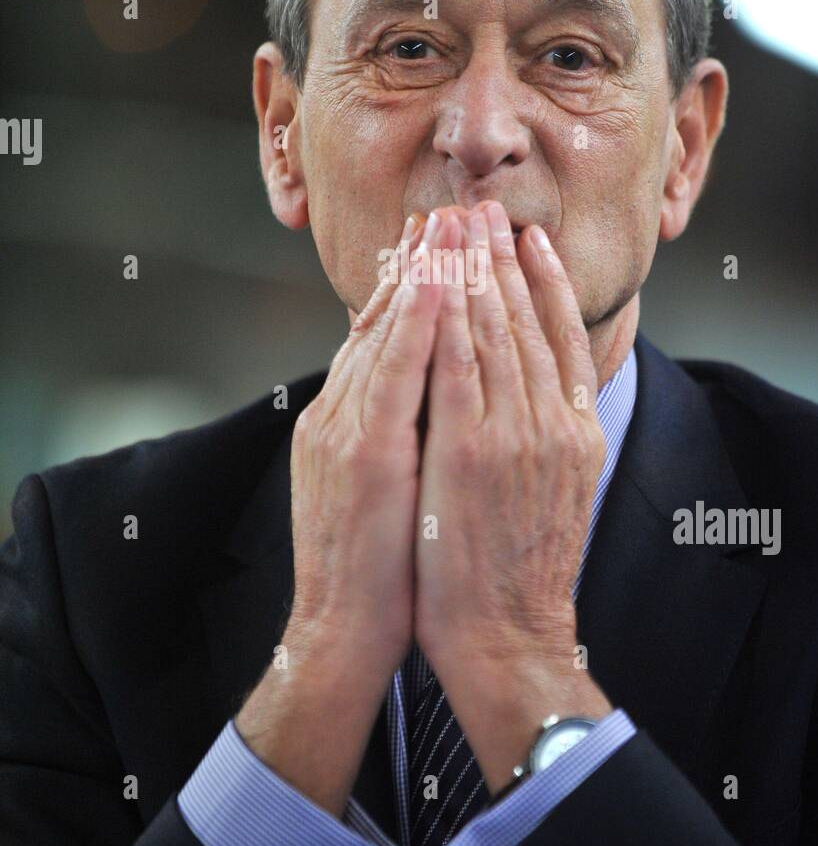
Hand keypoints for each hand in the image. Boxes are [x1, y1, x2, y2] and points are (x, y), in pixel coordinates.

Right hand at [286, 209, 444, 677]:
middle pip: (382, 323)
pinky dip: (416, 323)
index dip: (410, 285)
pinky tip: (438, 283)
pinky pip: (396, 374)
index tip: (438, 241)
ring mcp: (347, 431)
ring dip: (422, 274)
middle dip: (418, 263)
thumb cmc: (375, 571)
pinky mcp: (365, 456)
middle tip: (448, 209)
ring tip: (451, 221)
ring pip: (388, 334)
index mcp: (343, 422)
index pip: (381, 338)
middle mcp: (338, 415)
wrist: (343, 637)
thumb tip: (426, 396)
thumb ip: (392, 434)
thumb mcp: (377, 488)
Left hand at [415, 200, 606, 674]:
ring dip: (474, 269)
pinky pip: (457, 363)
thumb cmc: (520, 575)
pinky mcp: (471, 450)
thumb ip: (547, 436)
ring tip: (462, 222)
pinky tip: (437, 277)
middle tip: (487, 207)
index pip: (560, 337)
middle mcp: (552, 423)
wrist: (507, 639)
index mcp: (575, 431)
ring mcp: (514, 434)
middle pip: (526, 320)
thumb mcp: (557, 494)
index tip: (529, 237)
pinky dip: (448, 315)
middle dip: (503, 258)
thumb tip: (535, 394)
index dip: (544, 281)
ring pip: (492, 331)